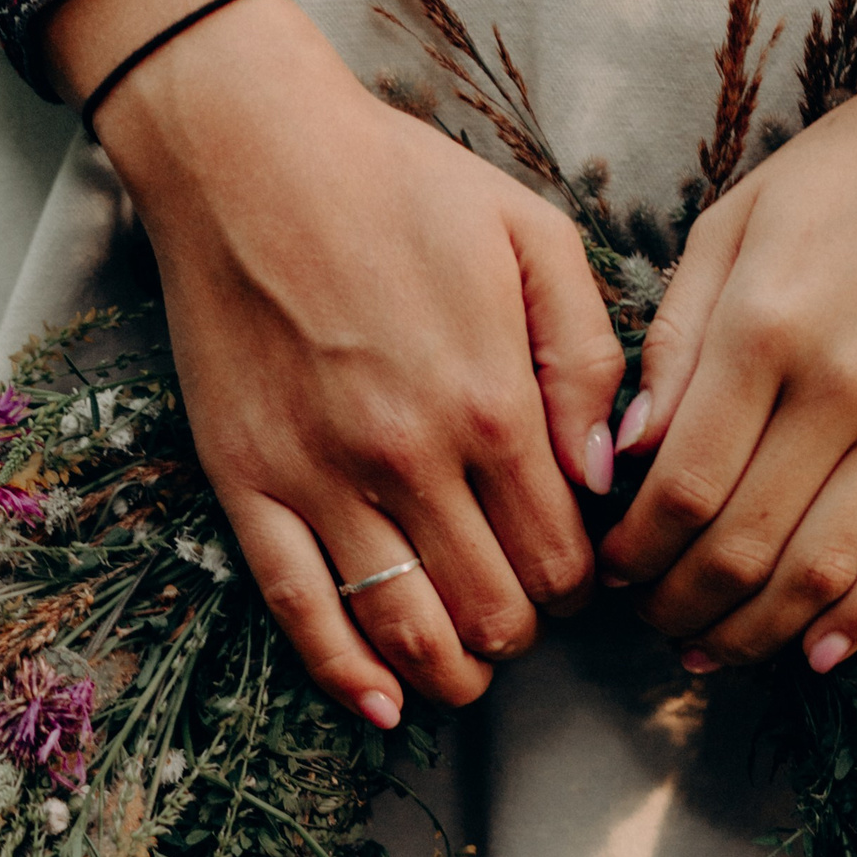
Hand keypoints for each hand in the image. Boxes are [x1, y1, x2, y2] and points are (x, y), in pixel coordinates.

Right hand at [48, 0, 623, 724]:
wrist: (247, 151)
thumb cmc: (400, 183)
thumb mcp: (533, 236)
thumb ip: (590, 359)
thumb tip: (609, 478)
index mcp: (494, 403)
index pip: (565, 558)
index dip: (585, 587)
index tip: (580, 573)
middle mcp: (412, 458)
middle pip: (496, 610)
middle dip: (527, 630)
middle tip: (527, 609)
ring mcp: (322, 479)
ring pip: (407, 630)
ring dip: (453, 670)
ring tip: (471, 665)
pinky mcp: (248, 485)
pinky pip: (298, 610)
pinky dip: (347, 674)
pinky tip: (384, 704)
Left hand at [599, 0, 856, 672]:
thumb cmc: (847, 176)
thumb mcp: (730, 228)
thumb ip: (670, 343)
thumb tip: (620, 457)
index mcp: (763, 330)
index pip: (677, 488)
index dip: (635, 550)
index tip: (613, 569)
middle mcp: (839, 387)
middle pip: (741, 545)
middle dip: (679, 603)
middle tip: (650, 620)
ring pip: (821, 571)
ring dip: (754, 631)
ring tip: (709, 651)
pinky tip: (813, 654)